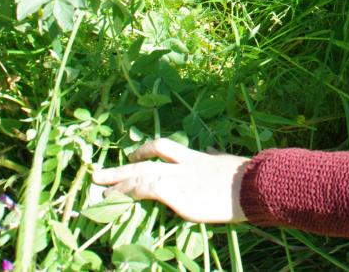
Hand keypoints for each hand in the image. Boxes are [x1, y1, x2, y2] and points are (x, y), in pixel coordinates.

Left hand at [91, 138, 249, 223]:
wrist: (250, 185)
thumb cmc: (245, 178)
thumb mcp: (228, 162)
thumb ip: (217, 157)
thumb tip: (214, 152)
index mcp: (195, 157)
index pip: (164, 147)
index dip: (145, 150)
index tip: (133, 155)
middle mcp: (181, 165)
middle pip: (144, 162)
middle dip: (121, 168)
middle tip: (98, 174)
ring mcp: (177, 179)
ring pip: (140, 176)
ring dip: (118, 184)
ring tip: (100, 193)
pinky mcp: (175, 193)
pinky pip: (145, 190)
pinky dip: (130, 193)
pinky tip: (118, 200)